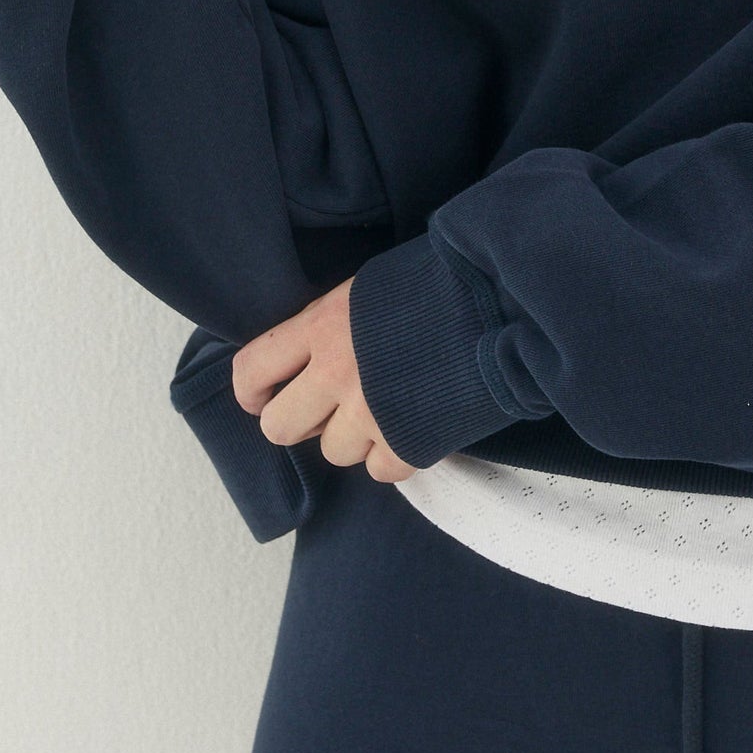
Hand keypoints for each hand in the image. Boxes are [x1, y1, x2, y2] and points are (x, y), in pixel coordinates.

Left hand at [231, 284, 418, 481]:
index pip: (251, 370)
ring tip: (386, 407)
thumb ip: (329, 325)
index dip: (251, 391)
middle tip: (324, 409)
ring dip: (354, 437)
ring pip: (333, 452)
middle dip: (298, 422)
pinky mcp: (408, 442)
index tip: (262, 397)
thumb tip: (307, 358)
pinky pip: (380, 470)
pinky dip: (395, 454)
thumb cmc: (437, 281)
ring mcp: (371, 413)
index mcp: (321, 327)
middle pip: (278, 428)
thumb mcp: (366, 288)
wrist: (502, 300)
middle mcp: (336, 374)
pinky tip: (413, 424)